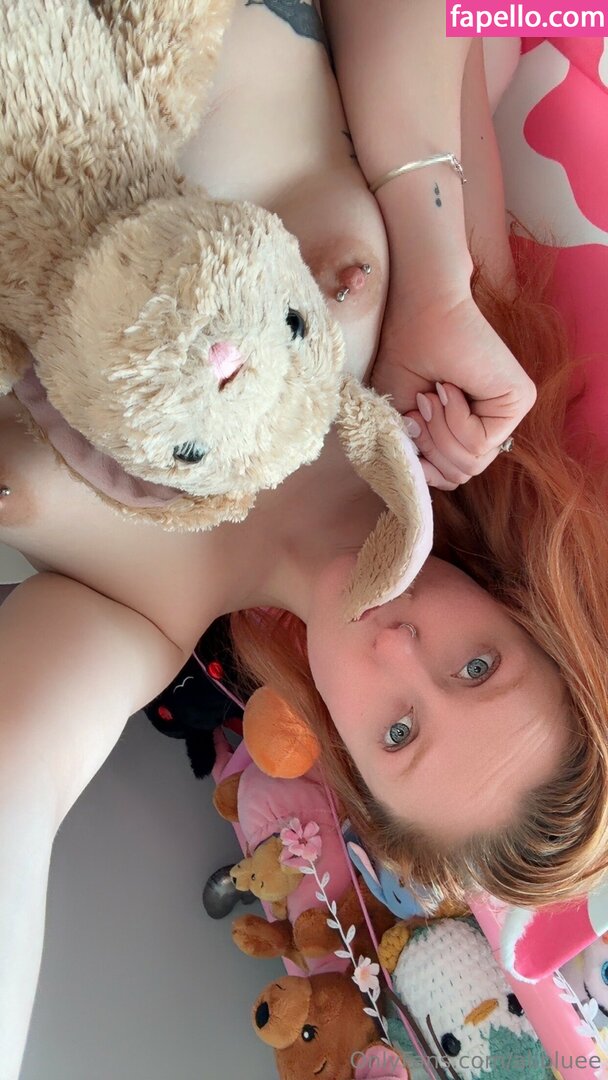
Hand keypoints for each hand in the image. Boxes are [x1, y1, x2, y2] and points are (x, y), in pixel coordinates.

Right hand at [371, 290, 536, 489]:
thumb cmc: (405, 352)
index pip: (451, 475)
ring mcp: (508, 415)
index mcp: (467, 427)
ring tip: (434, 393)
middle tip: (422, 403)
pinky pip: (478, 443)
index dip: (424, 464)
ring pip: (469, 464)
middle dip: (431, 446)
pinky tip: (451, 387)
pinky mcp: (519, 400)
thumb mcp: (400, 417)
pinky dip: (454, 419)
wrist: (422, 307)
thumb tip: (423, 481)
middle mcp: (493, 423)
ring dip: (439, 431)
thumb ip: (416, 454)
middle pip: (461, 474)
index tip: (410, 423)